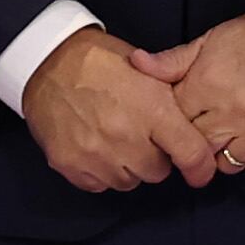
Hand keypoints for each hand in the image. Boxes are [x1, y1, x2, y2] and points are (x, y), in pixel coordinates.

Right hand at [22, 22, 217, 193]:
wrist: (46, 59)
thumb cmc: (97, 60)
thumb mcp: (145, 69)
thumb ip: (171, 102)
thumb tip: (192, 128)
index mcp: (152, 108)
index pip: (190, 153)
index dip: (199, 167)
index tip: (198, 171)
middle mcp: (125, 135)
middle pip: (157, 172)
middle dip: (153, 157)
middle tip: (138, 135)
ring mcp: (96, 153)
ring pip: (127, 181)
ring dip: (125, 166)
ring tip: (112, 138)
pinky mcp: (70, 164)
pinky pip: (98, 185)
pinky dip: (99, 171)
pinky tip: (93, 147)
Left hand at [152, 9, 244, 181]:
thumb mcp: (211, 41)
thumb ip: (173, 60)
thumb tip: (136, 63)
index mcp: (208, 84)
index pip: (174, 120)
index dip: (173, 122)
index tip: (181, 117)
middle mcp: (232, 111)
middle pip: (196, 147)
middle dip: (194, 142)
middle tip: (202, 131)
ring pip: (226, 165)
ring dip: (222, 155)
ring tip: (228, 137)